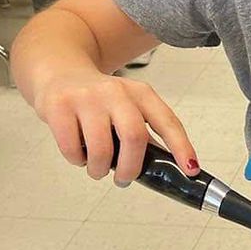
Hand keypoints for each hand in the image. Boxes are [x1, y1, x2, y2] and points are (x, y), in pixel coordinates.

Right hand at [33, 67, 198, 186]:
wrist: (59, 71)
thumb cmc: (98, 99)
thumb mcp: (127, 106)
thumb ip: (143, 132)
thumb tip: (164, 168)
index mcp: (140, 93)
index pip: (167, 122)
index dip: (181, 147)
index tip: (190, 170)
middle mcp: (116, 91)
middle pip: (134, 137)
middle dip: (131, 168)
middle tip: (124, 178)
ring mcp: (87, 97)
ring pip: (101, 148)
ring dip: (99, 169)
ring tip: (97, 169)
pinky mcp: (59, 106)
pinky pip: (72, 148)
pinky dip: (76, 160)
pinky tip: (78, 154)